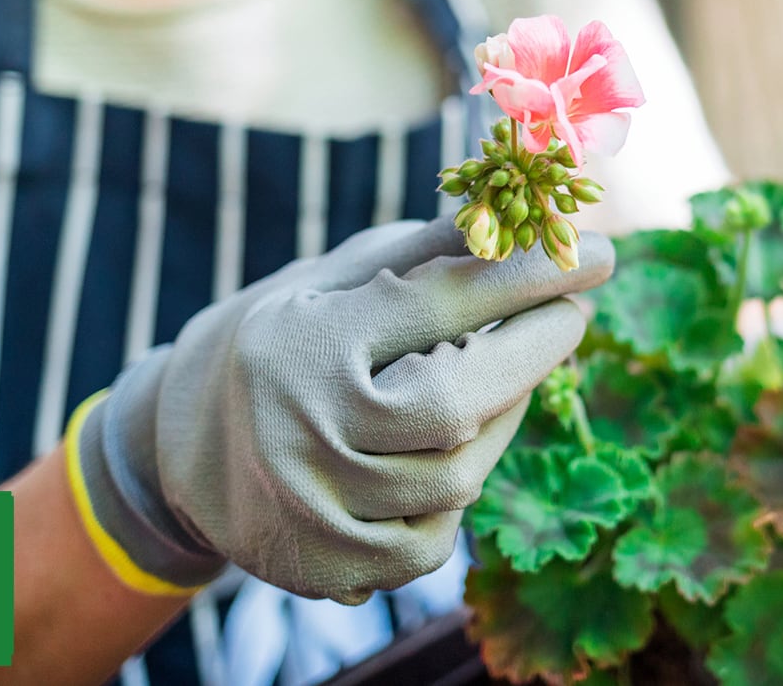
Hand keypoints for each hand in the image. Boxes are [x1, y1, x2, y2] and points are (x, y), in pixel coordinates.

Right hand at [68, 218, 612, 601]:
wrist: (182, 449)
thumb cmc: (285, 340)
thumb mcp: (335, 280)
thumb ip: (427, 254)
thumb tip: (530, 212)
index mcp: (305, 340)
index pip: (439, 302)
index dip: (529, 275)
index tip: (601, 252)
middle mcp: (303, 430)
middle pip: (457, 402)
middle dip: (534, 351)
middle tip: (571, 310)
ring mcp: (313, 510)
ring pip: (458, 477)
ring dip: (502, 420)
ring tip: (503, 377)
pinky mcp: (329, 570)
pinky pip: (436, 536)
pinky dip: (458, 488)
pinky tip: (450, 448)